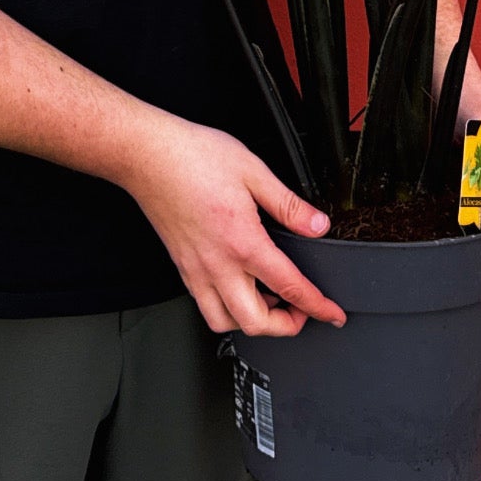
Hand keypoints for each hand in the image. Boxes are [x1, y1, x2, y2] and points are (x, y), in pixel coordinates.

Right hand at [121, 111, 346, 337]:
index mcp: (242, 241)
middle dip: (286, 326)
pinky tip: (238, 285)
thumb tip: (317, 226)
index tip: (333, 315)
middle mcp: (217, 264)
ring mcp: (195, 269)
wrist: (147, 155)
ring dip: (252, 321)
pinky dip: (226, 308)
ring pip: (225, 322)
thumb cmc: (192, 157)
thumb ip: (289, 204)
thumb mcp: (253, 171)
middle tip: (301, 309)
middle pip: (255, 323)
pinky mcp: (182, 266)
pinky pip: (205, 304)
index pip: (290, 288)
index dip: (318, 307)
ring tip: (268, 299)